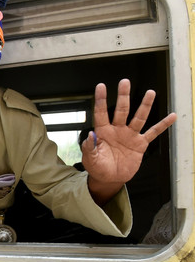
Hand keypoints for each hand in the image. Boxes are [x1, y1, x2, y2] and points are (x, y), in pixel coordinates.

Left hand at [81, 79, 175, 203]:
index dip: (101, 100)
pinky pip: (153, 133)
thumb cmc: (97, 167)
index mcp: (103, 132)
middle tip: (125, 82)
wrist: (110, 178)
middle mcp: (117, 130)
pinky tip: (171, 116)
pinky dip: (162, 125)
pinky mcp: (140, 144)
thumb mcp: (90, 159)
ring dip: (144, 105)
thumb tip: (90, 135)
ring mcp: (130, 135)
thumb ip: (89, 147)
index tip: (101, 87)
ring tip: (150, 93)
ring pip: (138, 117)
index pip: (101, 113)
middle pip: (121, 110)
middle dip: (124, 96)